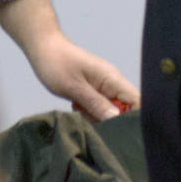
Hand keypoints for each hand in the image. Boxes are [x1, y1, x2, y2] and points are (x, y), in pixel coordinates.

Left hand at [23, 32, 141, 120]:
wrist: (43, 49)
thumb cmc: (57, 64)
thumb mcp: (75, 87)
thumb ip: (97, 105)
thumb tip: (117, 121)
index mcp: (113, 79)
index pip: (137, 101)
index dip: (134, 118)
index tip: (122, 132)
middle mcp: (112, 83)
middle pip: (126, 109)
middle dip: (112, 121)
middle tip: (93, 121)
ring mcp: (103, 87)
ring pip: (111, 110)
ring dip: (98, 117)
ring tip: (80, 110)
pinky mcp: (94, 90)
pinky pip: (100, 107)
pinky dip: (90, 112)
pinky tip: (77, 108)